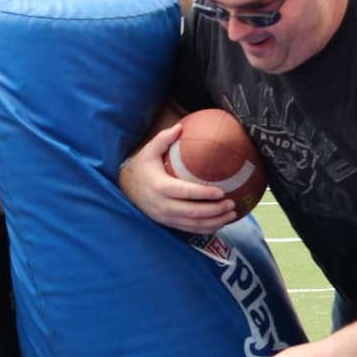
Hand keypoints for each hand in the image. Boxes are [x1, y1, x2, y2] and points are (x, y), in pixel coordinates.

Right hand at [118, 123, 235, 232]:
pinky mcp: (168, 223)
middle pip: (193, 212)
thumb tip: (180, 127)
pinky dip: (206, 228)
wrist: (124, 188)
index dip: (204, 194)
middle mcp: (163, 205)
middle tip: (232, 203)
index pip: (186, 193)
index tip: (222, 191)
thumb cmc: (141, 168)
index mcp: (160, 187)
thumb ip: (163, 139)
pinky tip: (220, 223)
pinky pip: (189, 229)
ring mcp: (165, 217)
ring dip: (214, 221)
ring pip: (193, 224)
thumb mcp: (148, 152)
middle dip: (215, 210)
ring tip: (231, 214)